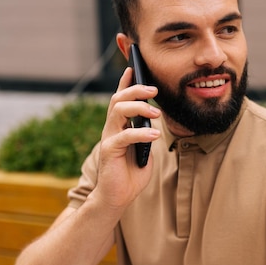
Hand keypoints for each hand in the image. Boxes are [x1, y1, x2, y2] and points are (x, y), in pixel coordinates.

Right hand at [91, 67, 160, 211]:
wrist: (117, 198)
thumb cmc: (131, 173)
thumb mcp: (145, 149)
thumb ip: (147, 134)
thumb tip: (154, 121)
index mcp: (120, 126)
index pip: (121, 99)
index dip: (125, 82)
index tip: (134, 66)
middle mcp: (112, 128)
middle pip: (119, 99)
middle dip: (136, 89)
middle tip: (154, 90)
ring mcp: (109, 138)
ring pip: (118, 111)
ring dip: (138, 107)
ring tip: (156, 114)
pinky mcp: (108, 151)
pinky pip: (123, 136)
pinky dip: (140, 133)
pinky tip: (155, 135)